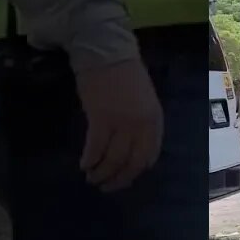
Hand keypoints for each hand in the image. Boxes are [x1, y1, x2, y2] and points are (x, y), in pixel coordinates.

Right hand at [75, 58, 163, 191]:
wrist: (106, 53)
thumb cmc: (125, 75)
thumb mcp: (145, 101)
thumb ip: (143, 124)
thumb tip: (132, 148)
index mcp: (155, 121)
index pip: (149, 156)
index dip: (136, 171)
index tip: (125, 178)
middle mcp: (142, 126)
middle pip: (131, 163)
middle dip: (118, 179)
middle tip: (106, 187)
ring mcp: (122, 123)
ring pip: (113, 159)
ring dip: (102, 173)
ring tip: (92, 178)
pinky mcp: (101, 119)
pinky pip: (96, 148)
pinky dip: (90, 159)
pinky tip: (84, 164)